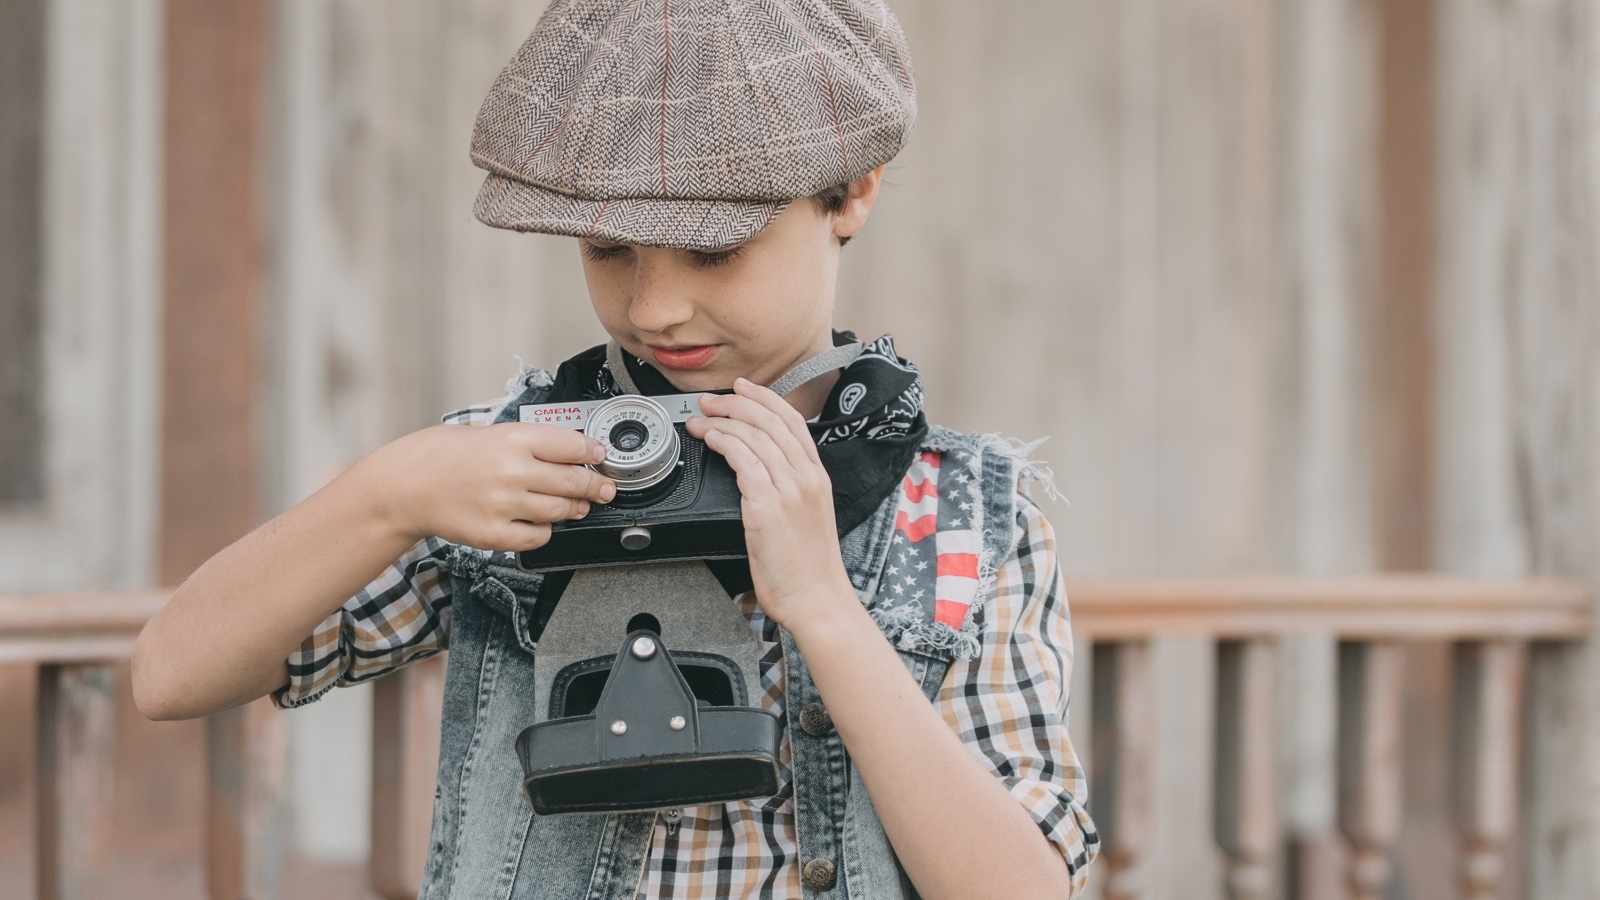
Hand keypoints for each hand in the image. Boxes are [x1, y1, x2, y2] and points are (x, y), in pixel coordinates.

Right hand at [357, 422, 616, 551]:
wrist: (405, 486)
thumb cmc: (442, 456)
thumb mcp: (486, 431)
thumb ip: (527, 443)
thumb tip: (570, 453)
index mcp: (513, 438)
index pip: (573, 445)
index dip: (593, 452)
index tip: (601, 456)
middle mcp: (513, 470)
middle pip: (575, 481)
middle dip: (597, 486)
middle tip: (604, 488)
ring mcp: (505, 504)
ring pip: (561, 510)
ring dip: (575, 509)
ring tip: (576, 506)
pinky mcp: (495, 534)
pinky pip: (539, 537)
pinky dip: (545, 531)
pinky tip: (539, 522)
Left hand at [685, 379, 855, 628]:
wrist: (817, 600)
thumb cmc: (809, 569)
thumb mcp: (807, 518)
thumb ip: (790, 490)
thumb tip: (760, 471)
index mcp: (818, 477)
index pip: (793, 421)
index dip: (765, 398)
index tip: (743, 389)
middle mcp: (807, 478)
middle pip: (771, 421)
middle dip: (737, 403)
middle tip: (711, 400)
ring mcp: (790, 490)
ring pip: (754, 435)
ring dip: (722, 420)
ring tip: (701, 419)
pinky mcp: (768, 506)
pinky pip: (742, 459)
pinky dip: (722, 442)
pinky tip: (709, 439)